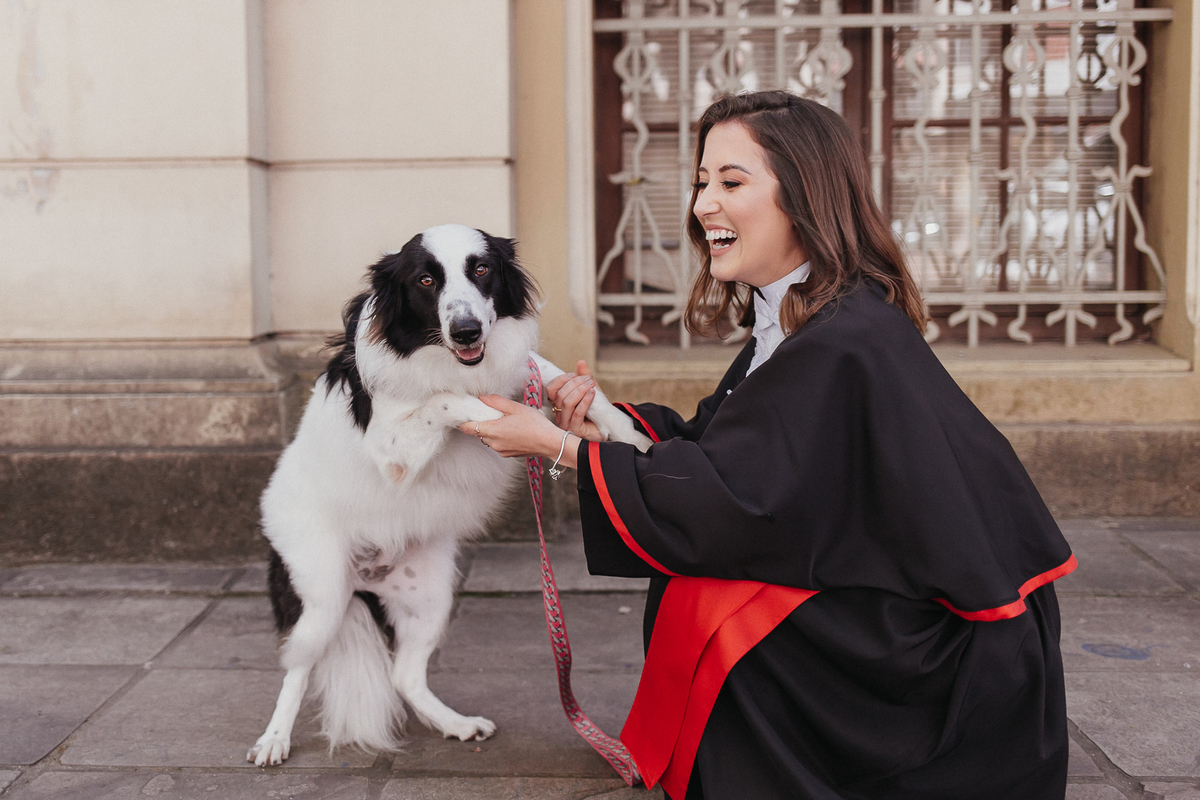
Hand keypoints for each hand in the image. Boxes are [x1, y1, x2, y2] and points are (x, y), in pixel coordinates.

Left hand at [457, 396, 578, 470]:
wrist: (550, 442)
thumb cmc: (535, 425)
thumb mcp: (515, 407)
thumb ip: (495, 401)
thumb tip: (481, 397)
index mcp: (492, 430)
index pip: (467, 428)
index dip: (462, 421)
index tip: (463, 413)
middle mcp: (493, 443)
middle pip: (477, 432)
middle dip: (480, 422)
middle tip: (489, 412)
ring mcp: (500, 450)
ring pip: (487, 438)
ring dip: (491, 430)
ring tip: (504, 421)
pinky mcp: (507, 454)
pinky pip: (497, 444)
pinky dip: (499, 437)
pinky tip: (512, 430)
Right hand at [544, 360, 603, 441]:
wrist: (607, 427)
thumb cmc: (596, 410)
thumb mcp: (590, 390)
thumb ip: (585, 377)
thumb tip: (581, 362)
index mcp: (558, 404)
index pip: (550, 390)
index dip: (561, 380)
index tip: (574, 374)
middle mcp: (558, 414)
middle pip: (560, 395)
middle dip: (574, 384)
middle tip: (588, 379)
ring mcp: (566, 424)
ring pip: (567, 403)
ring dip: (580, 391)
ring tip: (590, 385)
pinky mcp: (575, 430)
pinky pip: (577, 413)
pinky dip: (585, 401)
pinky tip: (592, 394)